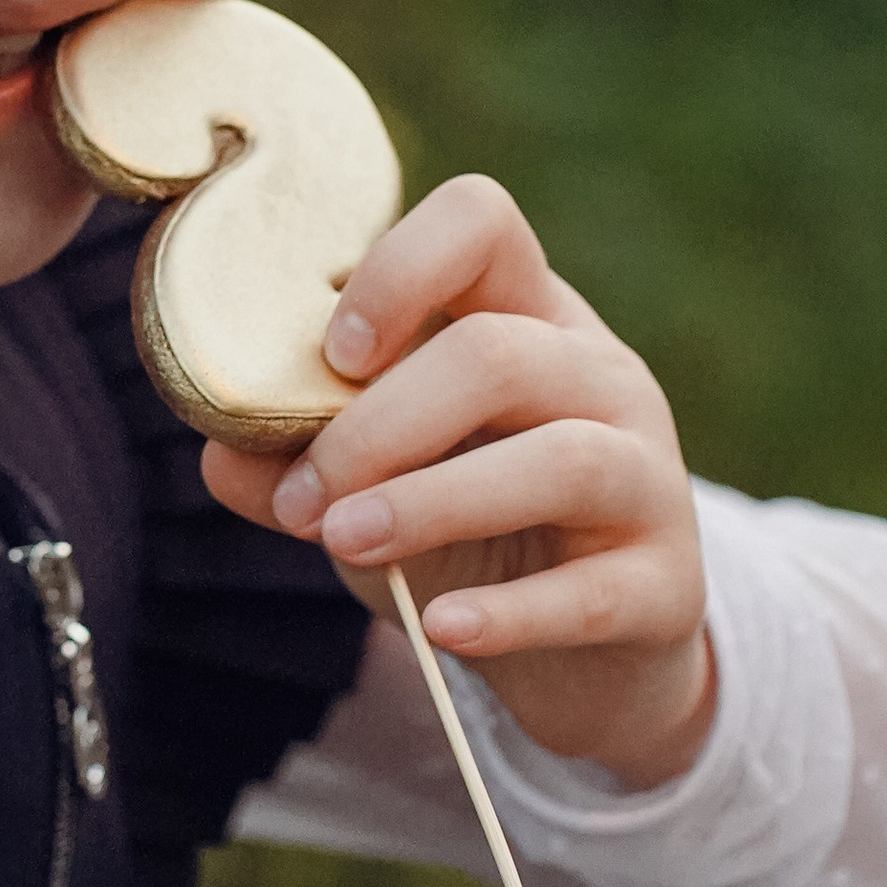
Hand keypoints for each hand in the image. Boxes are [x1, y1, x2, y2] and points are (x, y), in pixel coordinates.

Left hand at [202, 174, 715, 787]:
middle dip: (379, 424)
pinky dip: (511, 612)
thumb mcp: (378, 489)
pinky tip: (440, 630)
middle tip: (306, 498)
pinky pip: (595, 593)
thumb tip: (219, 454)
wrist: (593, 664)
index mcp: (525, 321)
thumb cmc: (475, 542)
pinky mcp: (667, 587)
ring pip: (561, 459)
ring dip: (433, 501)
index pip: (480, 222)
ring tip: (343, 543)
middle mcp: (600, 378)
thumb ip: (296, 464)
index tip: (332, 352)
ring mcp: (648, 477)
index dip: (400, 266)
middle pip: (500, 352)